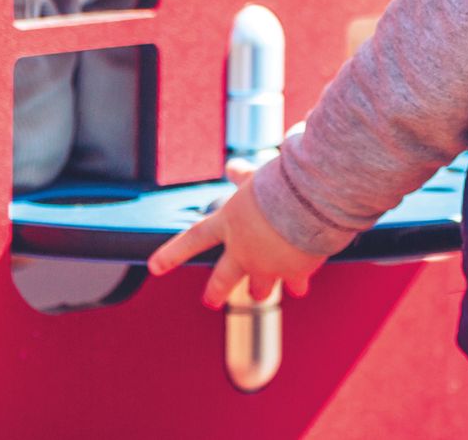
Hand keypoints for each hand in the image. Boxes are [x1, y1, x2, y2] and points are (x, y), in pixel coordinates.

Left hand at [146, 161, 328, 304]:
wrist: (312, 199)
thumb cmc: (282, 181)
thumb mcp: (256, 176)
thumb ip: (243, 176)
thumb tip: (232, 167)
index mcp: (229, 224)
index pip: (193, 240)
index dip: (172, 254)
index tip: (155, 268)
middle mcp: (244, 250)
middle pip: (222, 280)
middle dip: (215, 292)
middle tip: (210, 300)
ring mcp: (268, 266)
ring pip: (258, 290)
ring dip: (259, 290)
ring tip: (259, 294)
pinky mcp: (294, 273)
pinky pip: (295, 284)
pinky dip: (297, 284)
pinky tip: (299, 288)